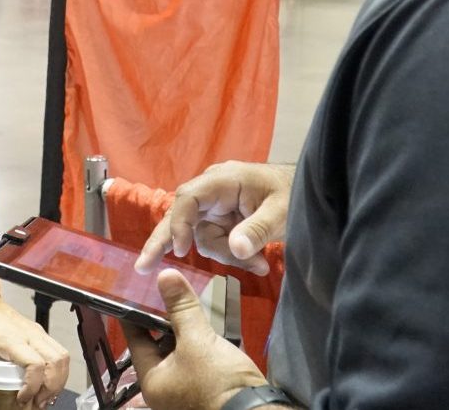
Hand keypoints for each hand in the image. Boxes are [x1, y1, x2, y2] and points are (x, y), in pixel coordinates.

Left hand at [0, 292, 70, 407]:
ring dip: (58, 380)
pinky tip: (46, 382)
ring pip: (62, 357)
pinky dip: (57, 371)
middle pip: (56, 362)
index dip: (33, 386)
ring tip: (45, 395)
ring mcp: (37, 332)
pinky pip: (58, 353)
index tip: (22, 399)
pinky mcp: (39, 333)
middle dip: (51, 388)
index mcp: (11, 339)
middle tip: (38, 403)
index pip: (35, 364)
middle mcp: (29, 334)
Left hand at [124, 270, 267, 409]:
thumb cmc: (218, 380)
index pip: (135, 340)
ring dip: (182, 331)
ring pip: (177, 352)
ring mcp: (184, 390)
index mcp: (152, 380)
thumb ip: (181, 307)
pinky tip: (202, 326)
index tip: (135, 291)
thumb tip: (165, 275)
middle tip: (165, 292)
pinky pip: (193, 360)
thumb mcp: (198, 340)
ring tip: (184, 304)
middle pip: (157, 346)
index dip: (135, 314)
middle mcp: (163, 389)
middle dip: (162, 320)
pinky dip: (195, 343)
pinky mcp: (203, 389)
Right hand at [135, 161, 291, 275]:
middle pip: (179, 217)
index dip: (179, 224)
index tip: (181, 250)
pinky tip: (257, 264)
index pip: (188, 199)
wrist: (306, 190)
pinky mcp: (221, 222)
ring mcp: (215, 208)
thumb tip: (236, 249)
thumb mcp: (281, 212)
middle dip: (164, 242)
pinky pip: (216, 244)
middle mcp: (211, 193)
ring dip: (227, 257)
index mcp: (222, 181)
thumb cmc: (293, 192)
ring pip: (203, 239)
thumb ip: (257, 230)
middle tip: (143, 267)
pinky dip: (232, 257)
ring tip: (260, 266)